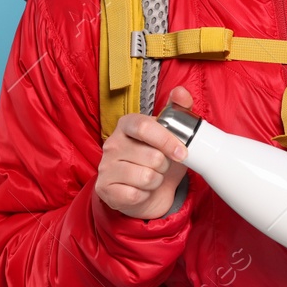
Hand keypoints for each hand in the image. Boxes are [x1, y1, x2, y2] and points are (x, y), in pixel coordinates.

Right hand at [96, 86, 192, 218]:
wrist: (148, 191)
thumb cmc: (159, 159)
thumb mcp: (172, 134)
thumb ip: (179, 110)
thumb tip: (181, 91)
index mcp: (127, 125)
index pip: (144, 127)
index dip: (166, 140)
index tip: (182, 153)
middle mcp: (111, 144)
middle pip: (151, 156)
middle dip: (164, 166)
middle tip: (161, 166)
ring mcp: (105, 167)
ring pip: (146, 177)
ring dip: (156, 181)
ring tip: (152, 178)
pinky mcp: (104, 189)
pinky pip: (135, 194)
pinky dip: (145, 195)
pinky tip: (141, 190)